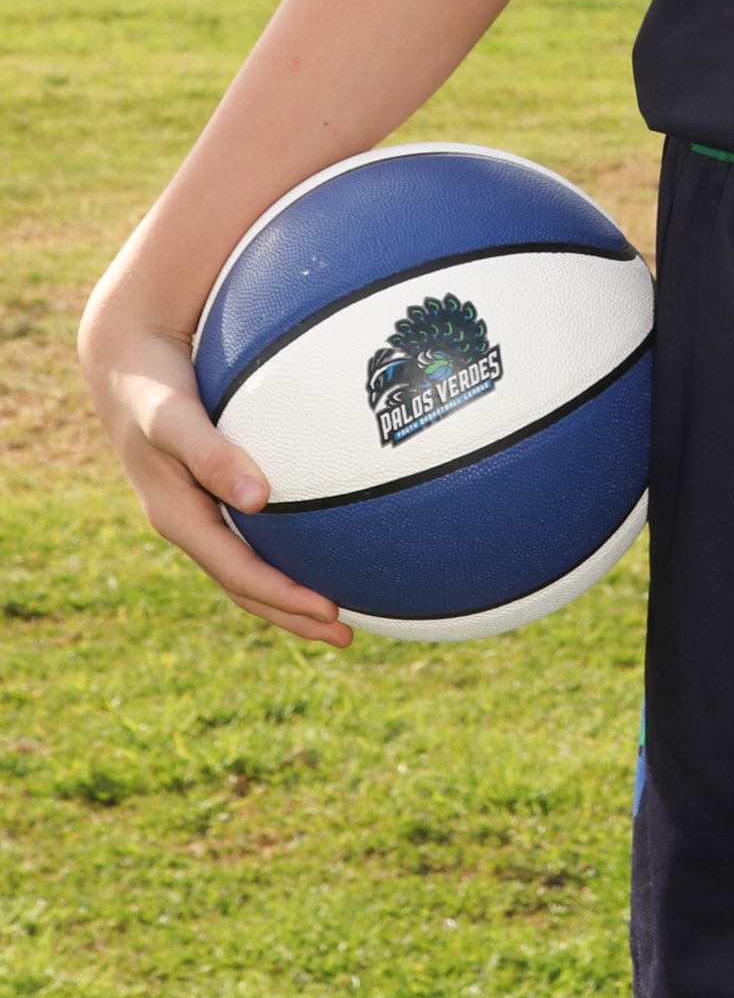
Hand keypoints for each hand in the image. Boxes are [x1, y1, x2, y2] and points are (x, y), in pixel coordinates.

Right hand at [77, 301, 348, 646]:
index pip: (238, 575)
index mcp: (177, 518)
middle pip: (244, 587)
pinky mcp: (207, 489)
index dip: (283, 599)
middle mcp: (188, 522)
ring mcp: (197, 510)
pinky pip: (249, 533)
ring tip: (339, 610)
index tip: (330, 614)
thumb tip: (259, 499)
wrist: (122, 359)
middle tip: (346, 638)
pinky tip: (320, 540)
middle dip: (292, 616)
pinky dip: (282, 550)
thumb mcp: (173, 417)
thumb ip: (210, 454)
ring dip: (288, 594)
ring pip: (246, 567)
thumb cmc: (150, 385)